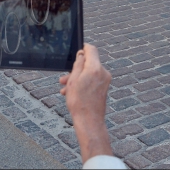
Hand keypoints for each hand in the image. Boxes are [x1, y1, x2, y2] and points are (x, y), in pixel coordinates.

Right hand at [58, 44, 111, 160]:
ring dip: (77, 78)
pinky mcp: (104, 88)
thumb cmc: (79, 102)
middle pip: (89, 63)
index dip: (83, 48)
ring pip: (89, 73)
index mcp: (95, 68)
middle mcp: (103, 72)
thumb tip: (82, 54)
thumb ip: (78, 64)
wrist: (89, 121)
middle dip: (76, 69)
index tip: (76, 51)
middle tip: (64, 77)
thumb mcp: (73, 80)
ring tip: (65, 88)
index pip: (91, 49)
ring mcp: (105, 81)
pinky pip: (92, 81)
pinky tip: (71, 93)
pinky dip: (83, 84)